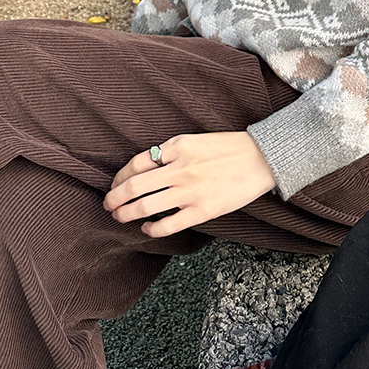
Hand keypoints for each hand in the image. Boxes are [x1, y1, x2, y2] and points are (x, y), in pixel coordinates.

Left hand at [103, 131, 276, 237]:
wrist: (260, 159)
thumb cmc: (228, 148)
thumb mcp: (194, 140)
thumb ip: (171, 152)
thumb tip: (145, 167)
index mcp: (177, 147)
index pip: (137, 163)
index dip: (120, 176)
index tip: (115, 184)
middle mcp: (180, 168)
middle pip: (135, 186)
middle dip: (115, 198)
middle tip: (108, 204)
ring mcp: (190, 191)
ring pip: (146, 207)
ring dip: (127, 213)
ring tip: (120, 217)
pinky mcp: (202, 210)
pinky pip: (168, 224)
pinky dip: (152, 228)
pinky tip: (147, 228)